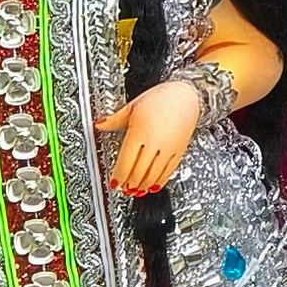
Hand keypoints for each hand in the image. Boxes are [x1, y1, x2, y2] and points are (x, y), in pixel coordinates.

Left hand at [102, 78, 204, 196]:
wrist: (186, 95)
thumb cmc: (160, 98)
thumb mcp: (132, 106)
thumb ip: (114, 119)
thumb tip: (100, 125)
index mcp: (139, 133)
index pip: (125, 162)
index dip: (118, 176)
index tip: (114, 182)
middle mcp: (154, 143)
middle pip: (139, 172)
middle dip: (129, 183)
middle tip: (123, 188)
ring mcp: (168, 149)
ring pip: (153, 175)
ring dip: (143, 186)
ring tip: (135, 191)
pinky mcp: (179, 151)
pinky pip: (168, 171)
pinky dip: (159, 181)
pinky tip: (153, 186)